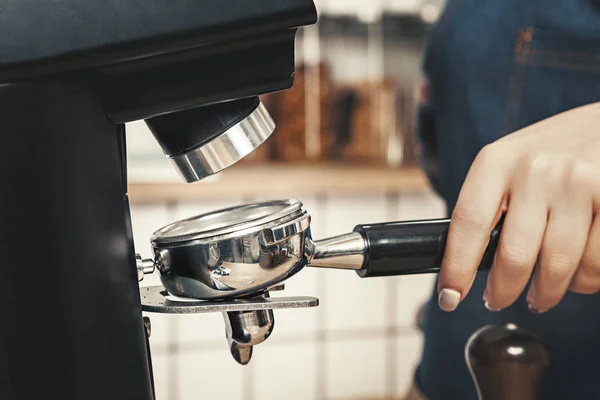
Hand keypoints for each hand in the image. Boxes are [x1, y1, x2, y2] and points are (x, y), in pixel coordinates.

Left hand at [437, 102, 599, 312]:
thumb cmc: (554, 152)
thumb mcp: (511, 165)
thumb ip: (492, 206)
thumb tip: (467, 264)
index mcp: (497, 162)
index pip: (467, 223)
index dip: (457, 268)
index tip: (449, 297)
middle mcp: (534, 169)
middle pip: (513, 257)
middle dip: (503, 292)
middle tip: (498, 300)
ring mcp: (577, 183)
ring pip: (557, 267)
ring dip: (547, 292)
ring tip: (542, 292)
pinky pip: (595, 264)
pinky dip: (585, 280)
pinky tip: (577, 274)